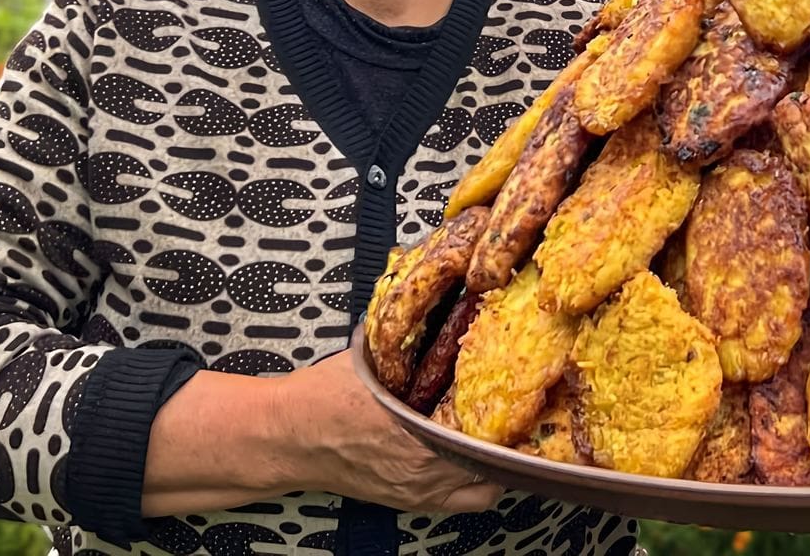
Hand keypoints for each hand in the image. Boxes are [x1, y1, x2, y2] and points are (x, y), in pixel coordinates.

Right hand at [271, 349, 501, 512]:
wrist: (285, 438)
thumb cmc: (322, 396)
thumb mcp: (371, 357)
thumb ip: (412, 342)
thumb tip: (445, 308)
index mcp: (413, 426)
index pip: (482, 424)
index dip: (510, 408)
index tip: (524, 387)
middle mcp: (423, 464)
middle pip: (493, 454)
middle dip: (510, 431)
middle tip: (521, 406)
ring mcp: (420, 488)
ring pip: (487, 482)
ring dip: (499, 457)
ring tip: (503, 430)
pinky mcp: (413, 502)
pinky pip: (467, 500)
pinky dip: (481, 482)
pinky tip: (478, 455)